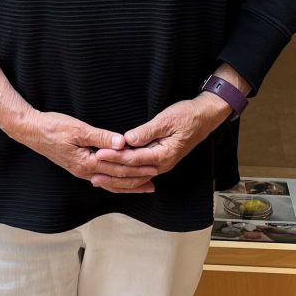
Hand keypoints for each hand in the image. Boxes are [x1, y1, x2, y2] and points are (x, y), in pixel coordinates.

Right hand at [19, 111, 159, 193]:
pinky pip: (102, 179)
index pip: (117, 168)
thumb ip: (100, 136)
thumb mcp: (77, 128)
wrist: (32, 131)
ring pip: (110, 183)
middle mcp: (85, 171)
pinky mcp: (79, 167)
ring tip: (144, 186)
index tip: (153, 166)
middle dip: (137, 180)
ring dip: (128, 185)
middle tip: (155, 179)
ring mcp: (81, 171)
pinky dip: (115, 182)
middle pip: (116, 179)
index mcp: (86, 162)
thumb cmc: (53, 127)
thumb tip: (121, 142)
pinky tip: (122, 182)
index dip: (137, 168)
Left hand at [93, 94, 228, 182]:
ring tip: (98, 179)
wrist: (204, 117)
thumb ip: (147, 131)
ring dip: (116, 180)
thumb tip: (128, 139)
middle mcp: (162, 164)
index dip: (115, 157)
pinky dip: (125, 177)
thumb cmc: (187, 116)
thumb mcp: (166, 120)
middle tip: (92, 171)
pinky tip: (114, 178)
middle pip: (132, 173)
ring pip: (135, 178)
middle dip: (111, 173)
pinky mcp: (158, 162)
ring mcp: (161, 165)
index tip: (99, 153)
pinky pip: (139, 174)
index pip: (134, 159)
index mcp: (164, 154)